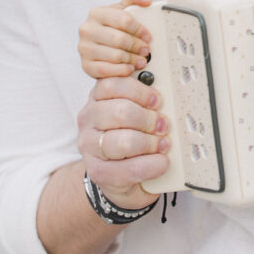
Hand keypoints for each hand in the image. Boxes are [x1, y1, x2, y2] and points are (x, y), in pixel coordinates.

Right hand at [77, 75, 169, 209]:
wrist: (117, 173)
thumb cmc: (130, 136)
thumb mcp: (135, 109)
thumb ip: (144, 98)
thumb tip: (165, 96)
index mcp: (98, 96)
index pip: (107, 80)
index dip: (132, 82)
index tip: (152, 90)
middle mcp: (89, 118)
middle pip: (120, 110)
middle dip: (149, 118)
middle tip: (163, 124)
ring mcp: (89, 145)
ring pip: (123, 141)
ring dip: (150, 143)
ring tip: (162, 144)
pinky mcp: (97, 171)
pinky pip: (129, 168)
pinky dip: (151, 165)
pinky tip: (161, 162)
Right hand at [78, 0, 152, 78]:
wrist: (101, 45)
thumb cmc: (115, 26)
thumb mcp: (125, 8)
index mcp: (97, 13)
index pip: (123, 19)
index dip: (139, 29)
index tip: (148, 36)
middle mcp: (87, 30)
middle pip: (119, 39)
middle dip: (137, 46)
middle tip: (146, 50)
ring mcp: (84, 48)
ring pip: (114, 56)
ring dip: (132, 59)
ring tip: (141, 60)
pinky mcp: (86, 65)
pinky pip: (106, 70)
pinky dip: (121, 70)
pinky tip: (129, 68)